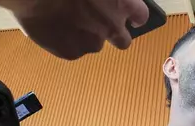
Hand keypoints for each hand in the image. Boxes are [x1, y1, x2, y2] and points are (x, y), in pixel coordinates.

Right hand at [9, 0, 149, 59]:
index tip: (132, 19)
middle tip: (100, 25)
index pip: (140, 16)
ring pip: (93, 43)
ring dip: (85, 34)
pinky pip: (72, 49)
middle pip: (123, 40)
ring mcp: (91, 41)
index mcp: (121, 2)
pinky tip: (53, 25)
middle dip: (115, 35)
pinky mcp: (71, 52)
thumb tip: (108, 1)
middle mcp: (111, 25)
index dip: (135, 18)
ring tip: (64, 18)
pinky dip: (65, 40)